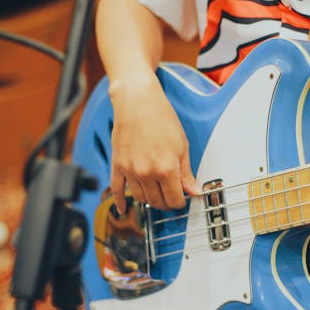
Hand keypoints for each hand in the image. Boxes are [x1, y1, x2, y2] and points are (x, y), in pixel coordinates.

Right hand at [109, 70, 200, 212]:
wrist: (137, 101)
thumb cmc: (161, 117)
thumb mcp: (182, 145)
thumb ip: (186, 172)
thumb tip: (193, 191)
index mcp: (166, 168)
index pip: (174, 200)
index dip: (180, 202)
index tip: (182, 199)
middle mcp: (146, 172)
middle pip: (157, 201)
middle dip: (166, 202)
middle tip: (171, 195)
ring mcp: (130, 170)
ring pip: (140, 198)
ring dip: (149, 199)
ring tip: (156, 193)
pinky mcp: (117, 165)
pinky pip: (116, 190)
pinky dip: (120, 201)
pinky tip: (122, 208)